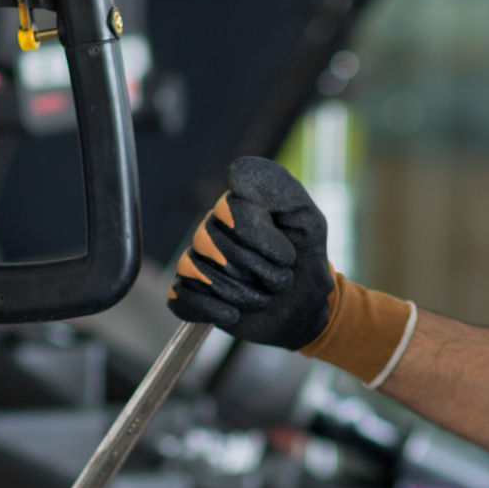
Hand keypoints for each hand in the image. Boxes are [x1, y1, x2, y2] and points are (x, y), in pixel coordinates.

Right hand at [168, 157, 335, 346]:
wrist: (306, 307)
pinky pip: (181, 298)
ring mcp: (197, 261)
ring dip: (244, 294)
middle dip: (259, 271)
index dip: (262, 239)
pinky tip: (234, 313)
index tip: (288, 256)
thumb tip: (235, 173)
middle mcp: (211, 229)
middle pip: (216, 246)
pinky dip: (212, 309)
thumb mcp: (307, 219)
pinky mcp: (189, 293)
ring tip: (263, 296)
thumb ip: (280, 188)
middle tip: (280, 280)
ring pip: (202, 273)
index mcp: (235, 206)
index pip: (232, 212)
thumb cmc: (305, 259)